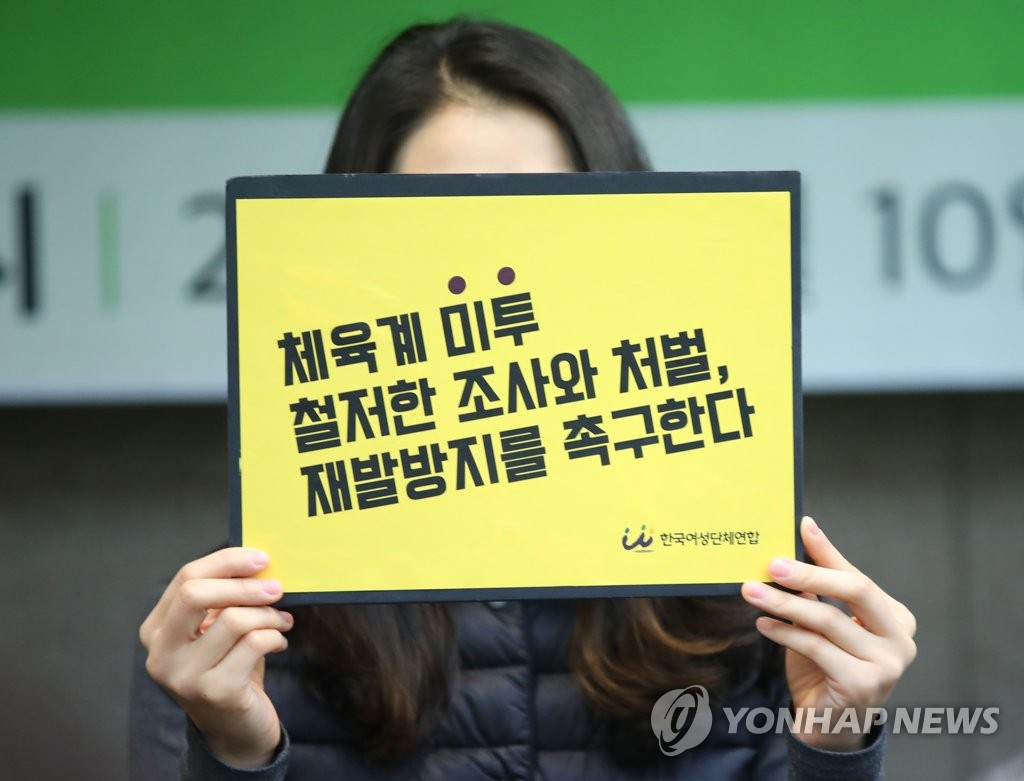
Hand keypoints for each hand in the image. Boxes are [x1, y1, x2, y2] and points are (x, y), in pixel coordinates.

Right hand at [139, 548, 292, 767]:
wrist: (235, 728)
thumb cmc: (230, 667)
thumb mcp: (218, 630)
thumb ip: (224, 598)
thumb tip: (256, 561)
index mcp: (156, 630)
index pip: (186, 578)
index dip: (226, 561)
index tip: (261, 559)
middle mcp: (161, 654)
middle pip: (196, 594)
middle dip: (244, 585)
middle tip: (277, 588)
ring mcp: (184, 676)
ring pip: (233, 619)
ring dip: (268, 614)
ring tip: (282, 620)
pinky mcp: (214, 692)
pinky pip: (254, 644)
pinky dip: (274, 636)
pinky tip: (279, 642)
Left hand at [741, 517, 916, 750]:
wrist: (830, 726)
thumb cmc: (825, 668)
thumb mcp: (822, 625)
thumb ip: (816, 592)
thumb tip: (794, 546)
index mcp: (895, 617)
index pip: (856, 576)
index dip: (827, 551)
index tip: (802, 525)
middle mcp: (901, 639)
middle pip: (855, 590)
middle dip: (810, 573)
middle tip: (771, 564)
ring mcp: (888, 664)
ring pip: (828, 620)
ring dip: (784, 604)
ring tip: (752, 592)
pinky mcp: (864, 685)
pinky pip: (816, 648)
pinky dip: (785, 633)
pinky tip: (763, 624)